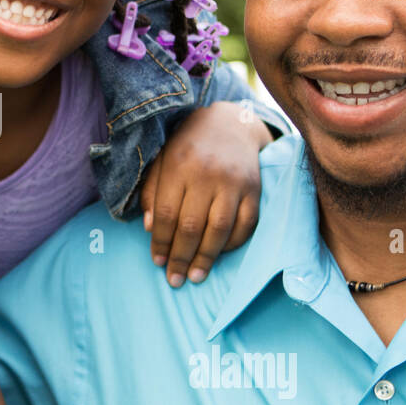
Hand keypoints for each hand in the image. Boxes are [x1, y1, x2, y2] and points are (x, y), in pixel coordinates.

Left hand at [140, 101, 269, 285]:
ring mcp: (234, 182)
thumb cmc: (188, 146)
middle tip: (175, 280)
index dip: (161, 242)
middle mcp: (207, 174)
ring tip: (196, 276)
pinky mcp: (255, 189)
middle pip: (192, 226)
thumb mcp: (162, 161)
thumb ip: (152, 192)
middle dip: (181, 257)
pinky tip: (219, 255)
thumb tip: (150, 229)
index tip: (157, 262)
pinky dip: (232, 244)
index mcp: (179, 166)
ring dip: (207, 258)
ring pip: (219, 229)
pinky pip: (246, 225)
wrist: (231, 124)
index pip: (166, 213)